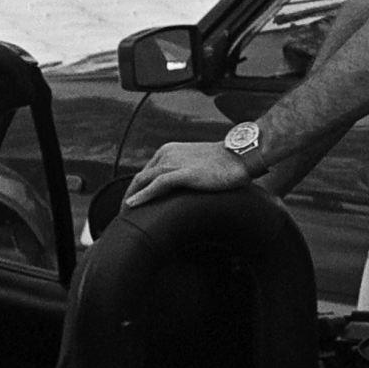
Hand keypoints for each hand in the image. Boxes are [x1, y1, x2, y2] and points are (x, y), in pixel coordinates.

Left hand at [123, 137, 251, 209]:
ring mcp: (175, 162)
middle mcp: (168, 153)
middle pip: (139, 178)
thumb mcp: (196, 164)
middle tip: (125, 216)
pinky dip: (142, 196)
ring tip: (126, 216)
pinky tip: (133, 206)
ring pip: (143, 181)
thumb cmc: (224, 162)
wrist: (243, 156)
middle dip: (129, 197)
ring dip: (131, 199)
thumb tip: (176, 189)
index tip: (132, 207)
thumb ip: (181, 172)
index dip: (135, 191)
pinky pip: (156, 185)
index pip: (145, 173)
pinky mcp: (184, 172)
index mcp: (169, 150)